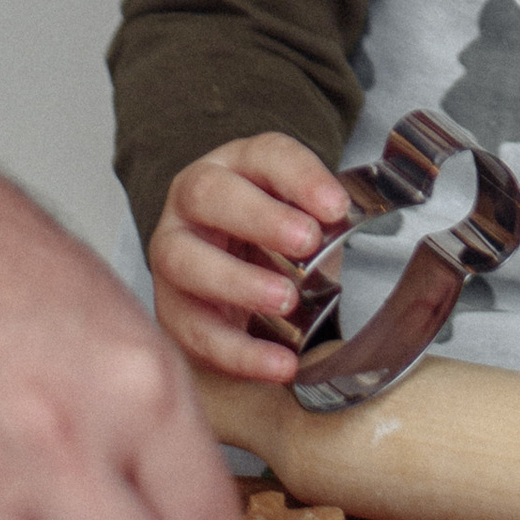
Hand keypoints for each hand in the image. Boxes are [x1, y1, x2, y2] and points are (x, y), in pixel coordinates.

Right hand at [152, 133, 353, 383]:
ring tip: (285, 302)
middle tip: (307, 242)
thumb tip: (350, 226)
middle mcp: (192, 202)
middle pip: (209, 194)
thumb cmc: (272, 234)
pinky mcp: (170, 309)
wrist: (230, 266)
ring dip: (237, 282)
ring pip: (184, 260)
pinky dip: (239, 352)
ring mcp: (173, 253)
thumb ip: (322, 216)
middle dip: (259, 218)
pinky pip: (194, 331)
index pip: (266, 155)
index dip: (301, 177)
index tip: (337, 207)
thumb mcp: (299, 213)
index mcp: (235, 165)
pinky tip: (279, 363)